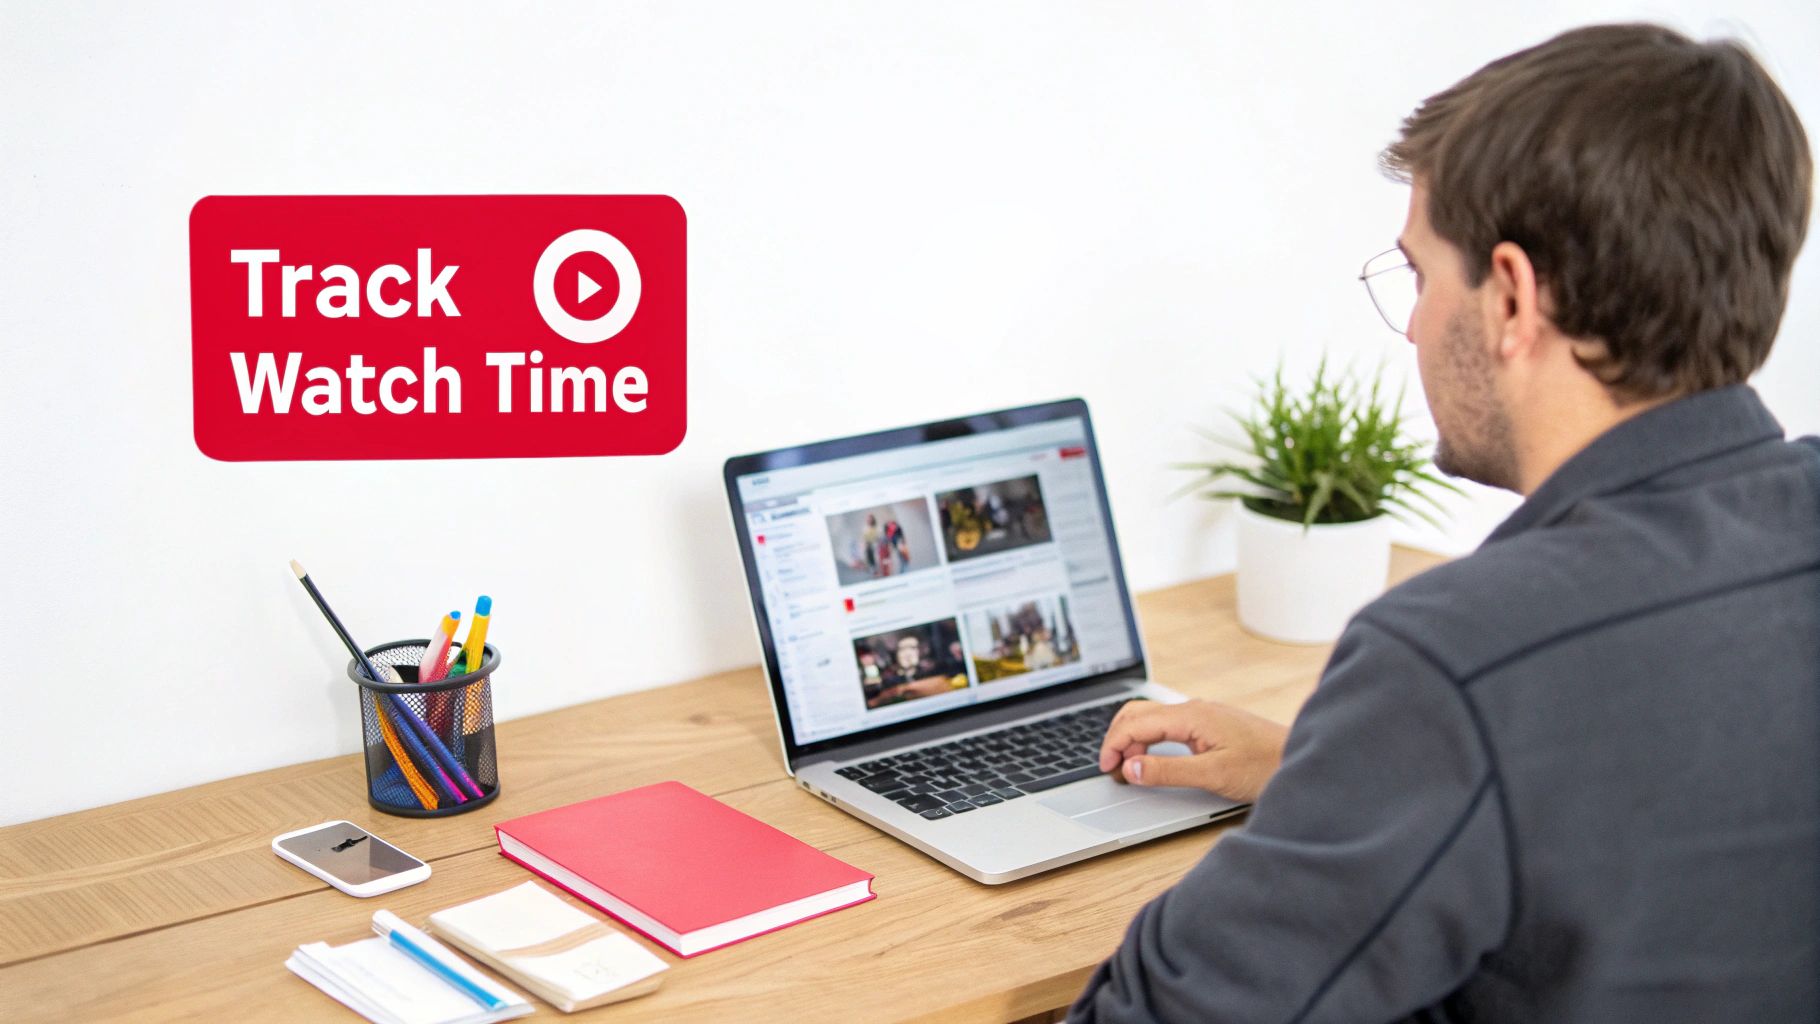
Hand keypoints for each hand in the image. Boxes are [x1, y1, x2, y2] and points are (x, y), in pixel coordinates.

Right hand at [1097, 698, 1287, 801]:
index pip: (1136, 723)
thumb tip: (1131, 768)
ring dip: (1134, 738)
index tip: (1106, 768)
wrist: (1301, 760)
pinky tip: (1152, 757)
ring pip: (1153, 718)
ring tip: (1129, 767)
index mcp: (1191, 715)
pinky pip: (1168, 724)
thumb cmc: (1264, 766)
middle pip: (1138, 712)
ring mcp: (1203, 714)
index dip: (1114, 745)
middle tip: (1111, 767)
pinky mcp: (1210, 724)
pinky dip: (1151, 739)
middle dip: (1118, 737)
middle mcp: (1194, 709)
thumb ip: (1168, 771)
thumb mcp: (1212, 775)